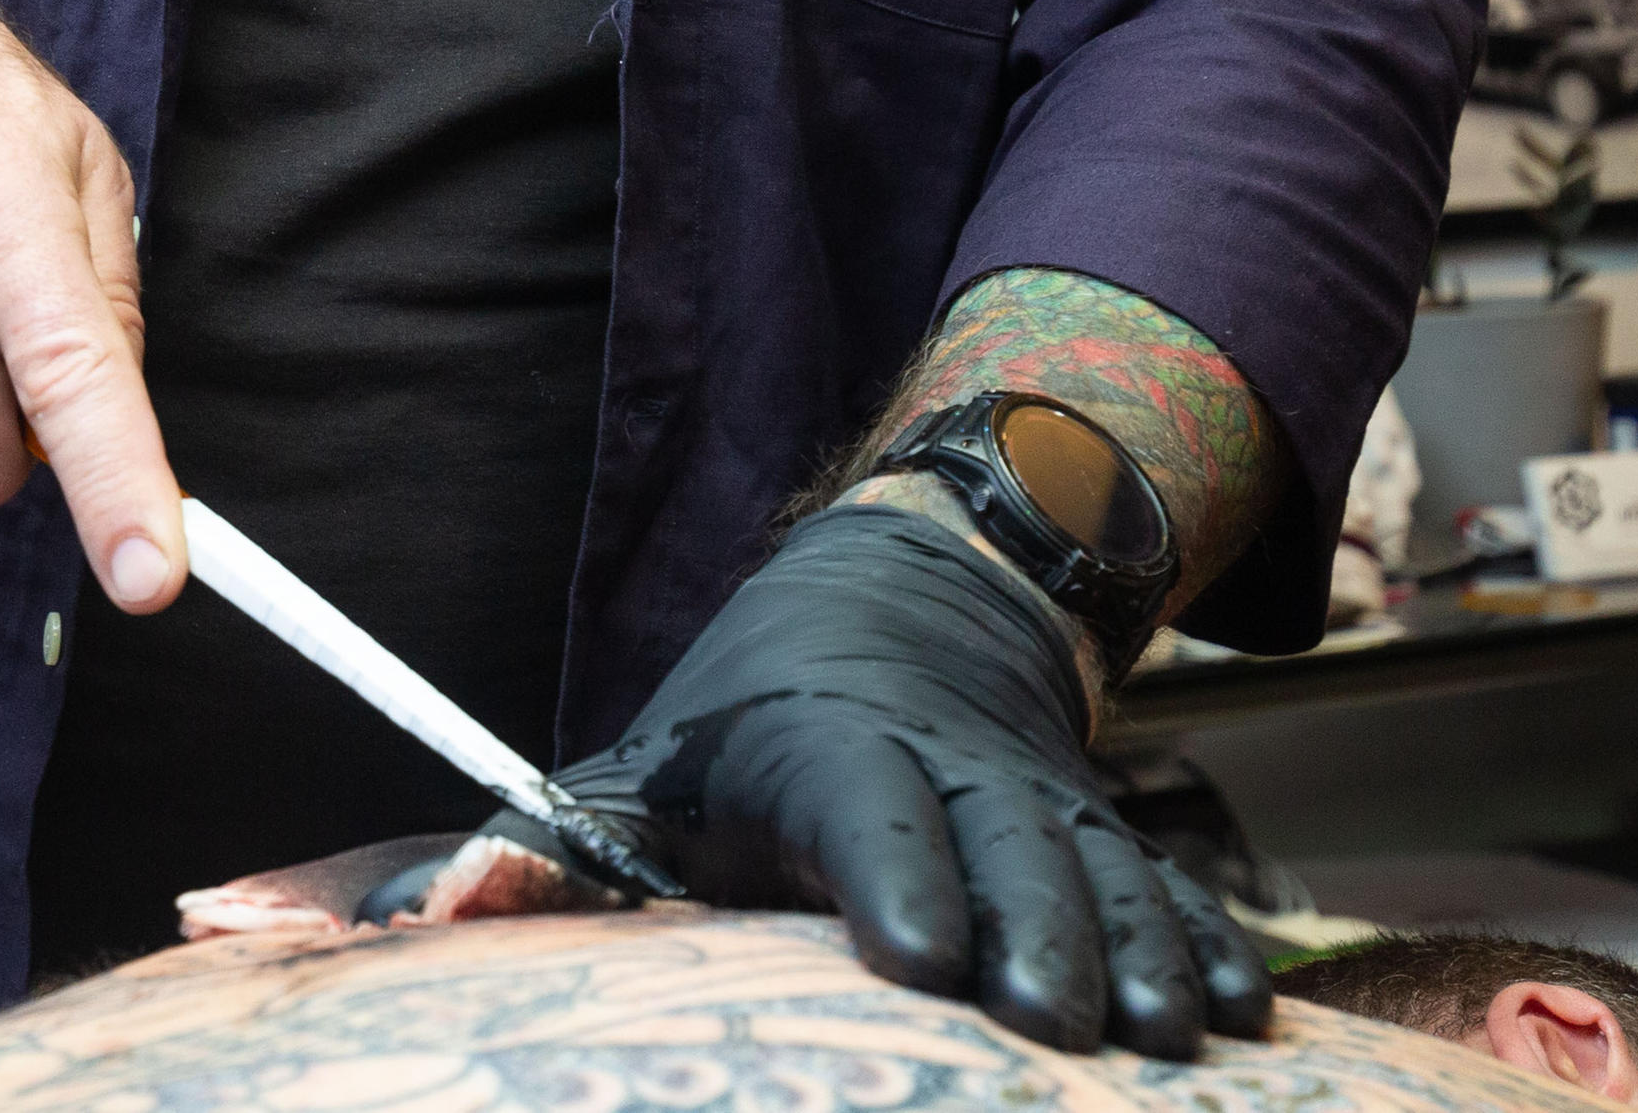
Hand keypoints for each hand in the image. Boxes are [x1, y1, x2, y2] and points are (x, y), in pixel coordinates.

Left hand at [510, 508, 1271, 1059]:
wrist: (898, 601)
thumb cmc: (734, 735)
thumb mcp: (627, 778)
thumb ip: (527, 856)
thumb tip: (403, 917)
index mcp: (814, 749)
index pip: (855, 799)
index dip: (892, 872)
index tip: (919, 956)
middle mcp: (940, 763)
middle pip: (999, 833)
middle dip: (1034, 926)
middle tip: (1061, 1025)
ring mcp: (1036, 791)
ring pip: (1097, 858)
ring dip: (1138, 945)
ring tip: (1166, 1036)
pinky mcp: (1102, 826)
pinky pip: (1166, 878)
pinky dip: (1204, 940)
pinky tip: (1235, 1015)